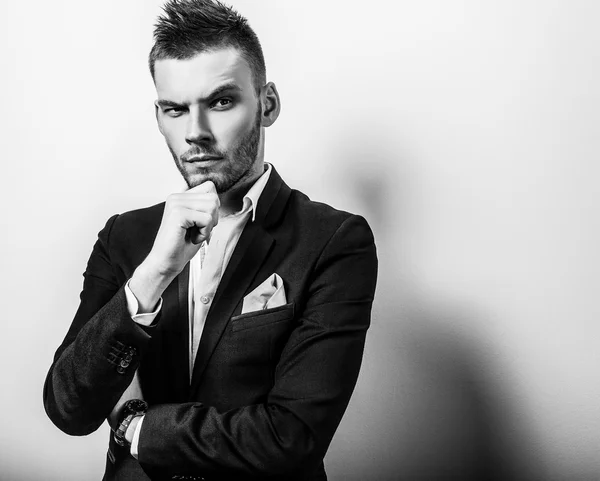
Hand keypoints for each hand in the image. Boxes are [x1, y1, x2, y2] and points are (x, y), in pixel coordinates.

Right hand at [129, 181, 218, 311]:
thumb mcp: (198, 222)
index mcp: (180, 196)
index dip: (212, 207)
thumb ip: (206, 207)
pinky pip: (206, 219)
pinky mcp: (178, 214)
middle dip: (212, 218)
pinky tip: (191, 238)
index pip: (209, 187)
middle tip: (197, 231)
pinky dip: (204, 233)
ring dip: (208, 226)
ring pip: (212, 207)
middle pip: (213, 198)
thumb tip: (217, 198)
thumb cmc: (182, 245)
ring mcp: (176, 204)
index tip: (200, 223)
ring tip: (193, 234)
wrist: (166, 262)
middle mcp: (176, 197)